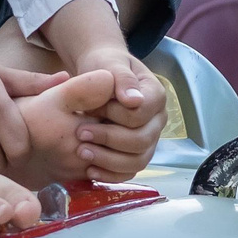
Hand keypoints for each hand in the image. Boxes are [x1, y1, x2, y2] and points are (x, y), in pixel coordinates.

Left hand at [69, 51, 164, 178]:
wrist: (98, 79)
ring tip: (82, 152)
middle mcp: (157, 121)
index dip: (113, 114)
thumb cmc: (104, 67)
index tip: (89, 108)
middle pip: (141, 141)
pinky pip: (129, 172)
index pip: (140, 115)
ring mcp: (149, 140)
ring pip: (138, 161)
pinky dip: (110, 174)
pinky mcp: (136, 155)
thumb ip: (122, 78)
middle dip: (108, 138)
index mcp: (155, 96)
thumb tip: (134, 101)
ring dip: (108, 160)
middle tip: (80, 133)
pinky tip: (90, 170)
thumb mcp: (110, 63)